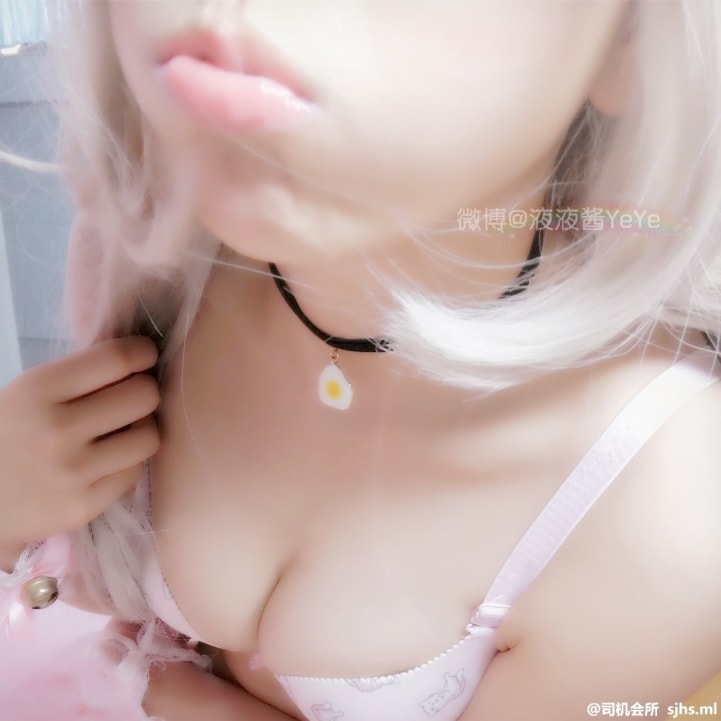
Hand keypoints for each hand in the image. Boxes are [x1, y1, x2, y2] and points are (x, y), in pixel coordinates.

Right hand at [0, 337, 159, 557]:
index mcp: (38, 389)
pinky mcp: (83, 506)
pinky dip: (128, 463)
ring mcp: (71, 471)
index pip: (117, 358)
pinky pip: (135, 472)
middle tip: (132, 398)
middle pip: (143, 395)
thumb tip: (138, 358)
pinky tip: (108, 462)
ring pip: (149, 436)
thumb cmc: (9, 437)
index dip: (142, 353)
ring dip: (142, 430)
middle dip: (144, 392)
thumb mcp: (28, 393)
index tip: (144, 357)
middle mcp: (56, 428)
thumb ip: (78, 375)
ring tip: (123, 432)